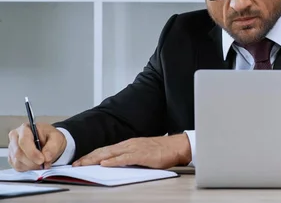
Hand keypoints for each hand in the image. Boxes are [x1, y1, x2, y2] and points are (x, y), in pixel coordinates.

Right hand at [8, 123, 66, 170]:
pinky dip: (28, 168)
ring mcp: (12, 148)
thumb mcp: (57, 138)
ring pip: (17, 161)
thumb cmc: (50, 136)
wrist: (48, 141)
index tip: (42, 160)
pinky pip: (17, 166)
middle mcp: (15, 137)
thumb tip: (46, 157)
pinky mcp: (12, 157)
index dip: (32, 152)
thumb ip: (53, 147)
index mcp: (25, 128)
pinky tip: (35, 164)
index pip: (24, 141)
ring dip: (31, 166)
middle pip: (18, 153)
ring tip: (42, 163)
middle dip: (33, 161)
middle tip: (44, 164)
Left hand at [72, 134, 191, 168]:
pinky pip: (124, 158)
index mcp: (128, 144)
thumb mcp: (142, 152)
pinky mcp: (141, 155)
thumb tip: (116, 163)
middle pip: (104, 151)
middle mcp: (128, 145)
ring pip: (110, 153)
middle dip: (88, 157)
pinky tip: (105, 164)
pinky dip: (113, 161)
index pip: (105, 150)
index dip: (91, 155)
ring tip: (83, 164)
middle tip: (75, 164)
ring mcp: (134, 149)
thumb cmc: (162, 150)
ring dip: (95, 159)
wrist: (177, 147)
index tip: (80, 161)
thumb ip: (129, 157)